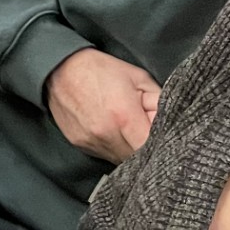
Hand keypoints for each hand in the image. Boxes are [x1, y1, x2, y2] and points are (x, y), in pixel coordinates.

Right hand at [45, 47, 161, 163]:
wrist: (61, 69)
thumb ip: (159, 102)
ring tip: (125, 129)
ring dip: (127, 149)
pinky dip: (111, 147)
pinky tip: (110, 130)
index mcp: (124, 116)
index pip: (151, 147)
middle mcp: (106, 134)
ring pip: (120, 160)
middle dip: (144, 148)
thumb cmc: (102, 70)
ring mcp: (91, 141)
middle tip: (142, 130)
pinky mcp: (80, 144)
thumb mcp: (139, 78)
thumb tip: (169, 121)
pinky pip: (104, 155)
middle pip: (136, 158)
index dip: (159, 143)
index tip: (160, 135)